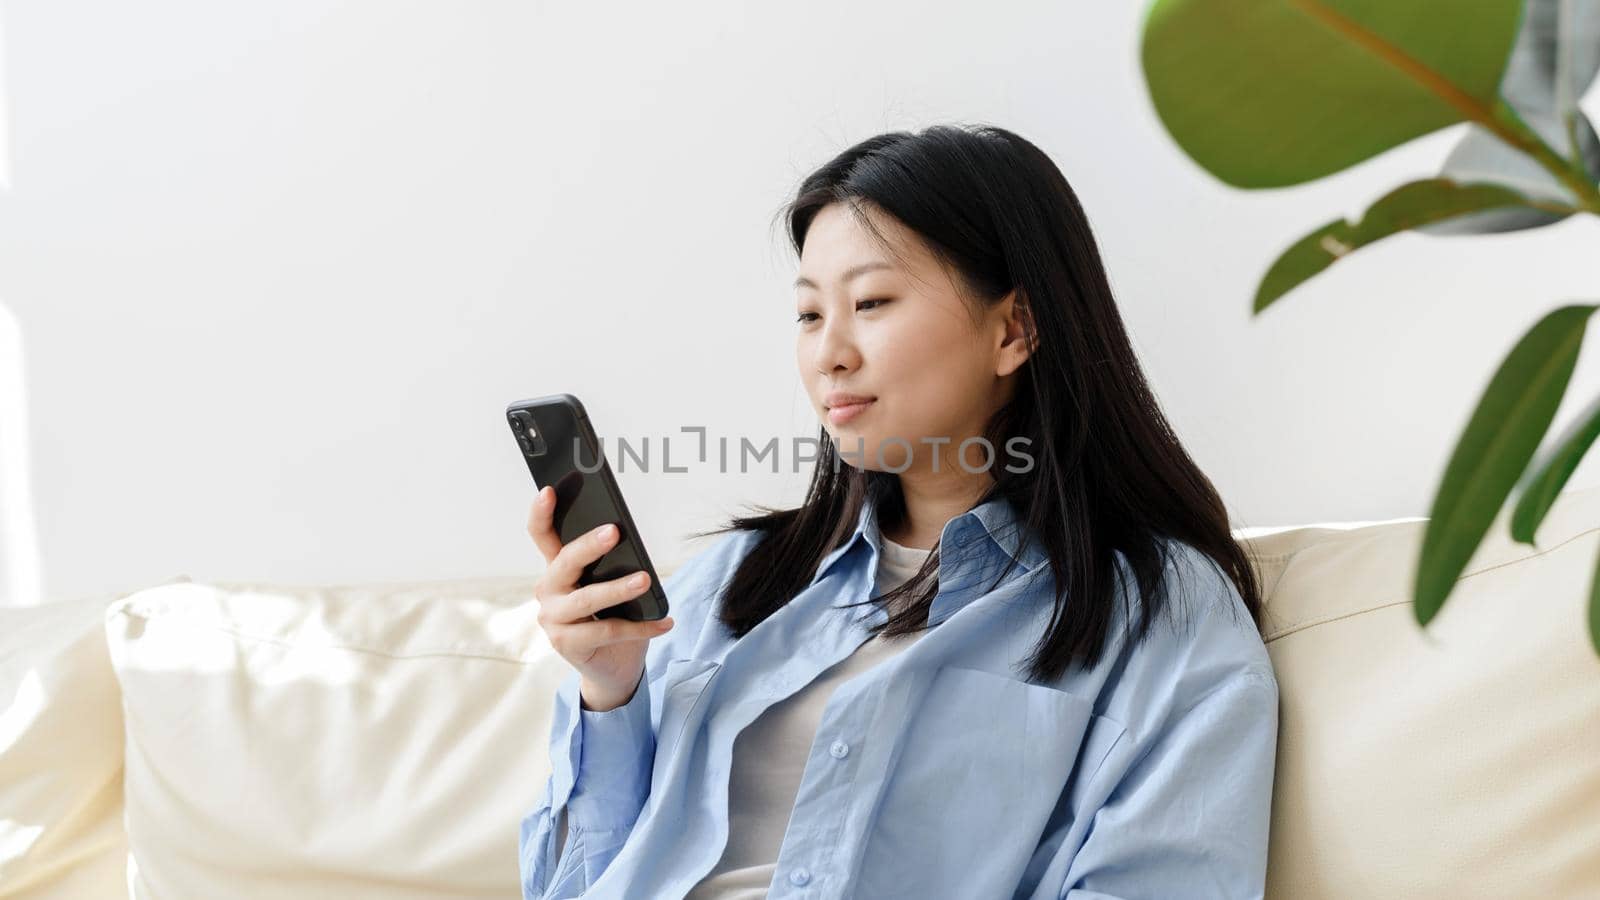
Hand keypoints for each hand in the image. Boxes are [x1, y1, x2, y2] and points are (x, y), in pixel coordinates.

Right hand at [528, 486, 672, 711]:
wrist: (613, 666)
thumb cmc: (612, 616)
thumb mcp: (610, 585)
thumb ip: (611, 565)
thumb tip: (630, 545)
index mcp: (556, 569)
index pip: (541, 536)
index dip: (541, 513)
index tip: (549, 491)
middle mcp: (548, 591)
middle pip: (565, 563)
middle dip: (589, 546)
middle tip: (614, 531)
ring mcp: (553, 619)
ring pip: (587, 599)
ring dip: (618, 588)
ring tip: (645, 579)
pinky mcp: (566, 644)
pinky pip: (607, 630)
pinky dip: (641, 627)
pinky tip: (665, 622)